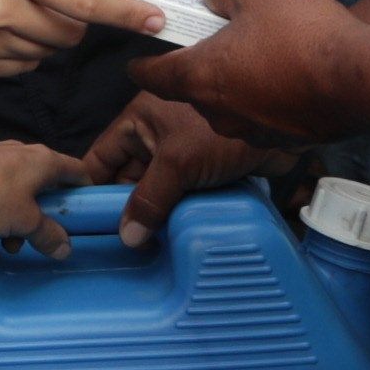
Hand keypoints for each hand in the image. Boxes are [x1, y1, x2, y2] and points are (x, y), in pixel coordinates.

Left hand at [0, 141, 90, 253]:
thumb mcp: (24, 222)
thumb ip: (47, 235)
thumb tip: (65, 248)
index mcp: (44, 160)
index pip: (78, 171)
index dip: (85, 191)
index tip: (86, 212)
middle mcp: (22, 151)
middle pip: (45, 183)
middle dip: (43, 214)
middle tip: (37, 238)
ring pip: (18, 188)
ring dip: (18, 216)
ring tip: (6, 241)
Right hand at [81, 91, 278, 245]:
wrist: (286, 124)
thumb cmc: (221, 129)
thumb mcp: (177, 162)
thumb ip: (149, 198)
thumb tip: (127, 236)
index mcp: (140, 120)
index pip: (102, 156)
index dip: (90, 186)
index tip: (83, 221)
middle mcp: (157, 135)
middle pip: (129, 177)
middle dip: (126, 208)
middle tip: (118, 245)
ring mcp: (183, 154)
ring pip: (158, 190)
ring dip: (155, 214)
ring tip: (143, 248)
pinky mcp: (208, 170)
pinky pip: (185, 195)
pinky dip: (180, 212)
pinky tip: (174, 237)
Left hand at [133, 0, 366, 146]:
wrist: (361, 80)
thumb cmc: (302, 34)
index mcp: (200, 77)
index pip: (153, 76)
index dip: (143, 64)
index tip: (139, 58)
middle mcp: (218, 112)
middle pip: (193, 91)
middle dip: (201, 68)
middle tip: (218, 41)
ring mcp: (251, 131)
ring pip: (230, 106)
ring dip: (236, 85)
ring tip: (261, 56)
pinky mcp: (283, 140)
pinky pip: (263, 116)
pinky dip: (267, 99)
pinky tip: (289, 78)